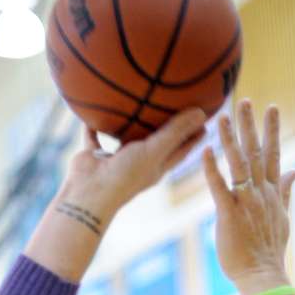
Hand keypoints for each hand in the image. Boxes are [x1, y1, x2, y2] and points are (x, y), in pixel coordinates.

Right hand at [59, 107, 206, 222]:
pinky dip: (94, 125)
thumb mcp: (155, 150)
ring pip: (127, 136)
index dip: (194, 136)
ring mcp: (118, 159)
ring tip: (139, 102)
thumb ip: (176, 132)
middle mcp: (139, 163)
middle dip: (168, 125)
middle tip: (178, 104)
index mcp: (157, 166)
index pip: (181, 149)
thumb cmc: (126, 175)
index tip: (205, 119)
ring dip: (132, 122)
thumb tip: (201, 112)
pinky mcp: (96, 155)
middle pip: (157, 141)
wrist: (90, 193)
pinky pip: (95, 135)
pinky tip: (94, 107)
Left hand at [202, 99, 294, 294]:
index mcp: (273, 194)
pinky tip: (205, 151)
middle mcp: (262, 194)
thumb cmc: (270, 251)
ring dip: (231, 140)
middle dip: (251, 126)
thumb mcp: (284, 218)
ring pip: (239, 165)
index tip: (271, 108)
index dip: (272, 131)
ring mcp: (246, 203)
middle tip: (245, 101)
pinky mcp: (230, 215)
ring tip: (223, 117)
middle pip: (257, 153)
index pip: (274, 155)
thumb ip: (287, 191)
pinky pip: (219, 188)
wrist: (263, 276)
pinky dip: (212, 169)